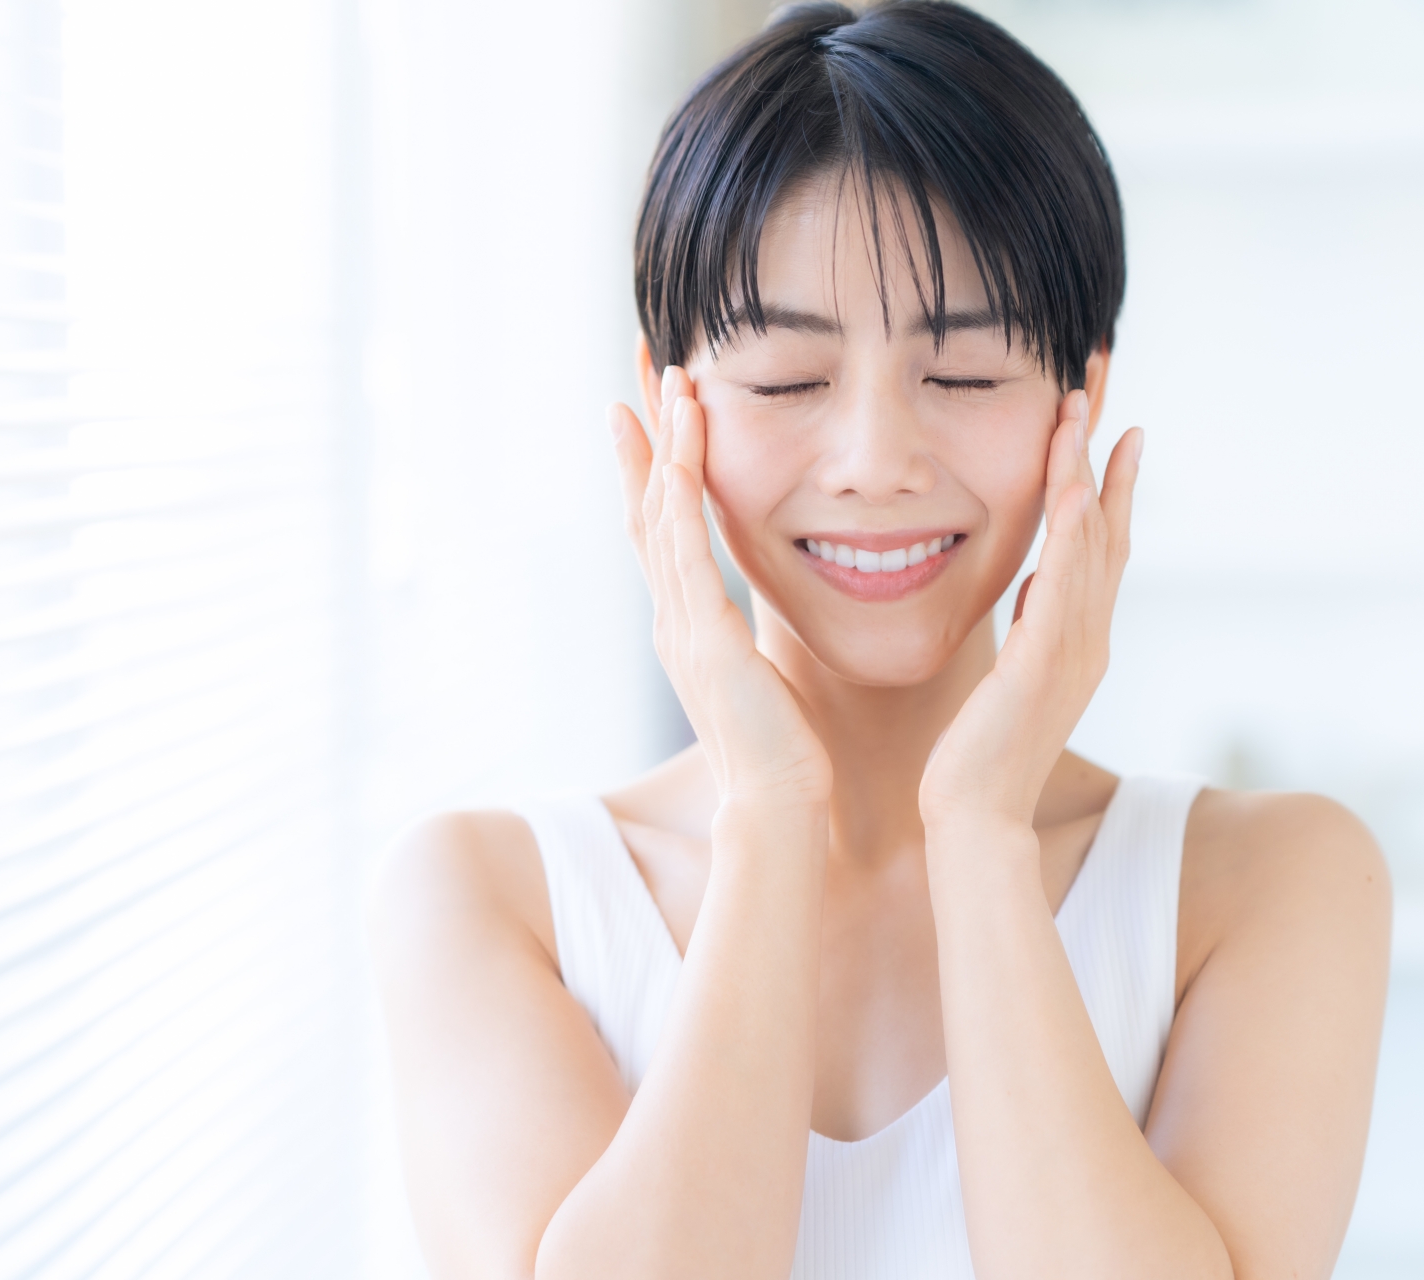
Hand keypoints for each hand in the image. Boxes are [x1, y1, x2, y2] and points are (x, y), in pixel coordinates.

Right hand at [610, 368, 832, 807]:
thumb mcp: (762, 677)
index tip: (655, 400)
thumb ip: (753, 640)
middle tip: (640, 358)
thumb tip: (767, 619)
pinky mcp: (703, 628)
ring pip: (661, 508)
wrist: (778, 805)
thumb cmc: (783, 752)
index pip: (664, 523)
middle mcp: (672, 612)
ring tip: (666, 375)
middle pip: (645, 500)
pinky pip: (686, 539)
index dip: (657, 458)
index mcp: (687, 621)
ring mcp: (680, 619)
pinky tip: (689, 433)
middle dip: (644, 427)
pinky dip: (685, 481)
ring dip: (664, 436)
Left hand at [918, 391, 1142, 830]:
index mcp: (1077, 641)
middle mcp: (1088, 639)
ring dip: (1086, 474)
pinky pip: (1064, 584)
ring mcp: (1073, 651)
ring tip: (1083, 414)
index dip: (1109, 485)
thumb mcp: (1009, 675)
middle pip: (1106, 529)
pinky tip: (1070, 487)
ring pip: (1089, 545)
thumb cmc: (977, 756)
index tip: (1111, 429)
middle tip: (1104, 392)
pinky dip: (1071, 532)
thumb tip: (1034, 581)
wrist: (973, 819)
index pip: (1099, 547)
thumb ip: (1029, 627)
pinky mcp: (1043, 664)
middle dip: (1105, 458)